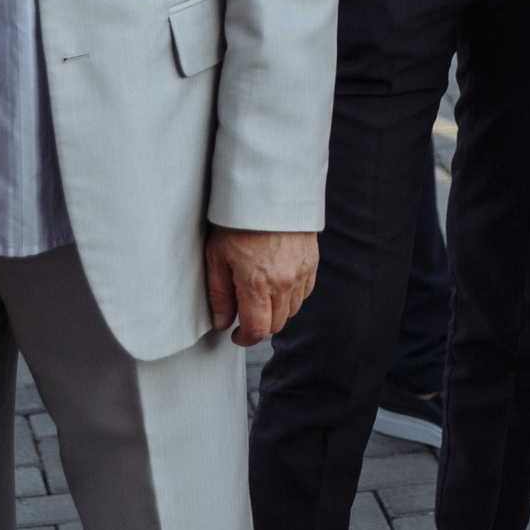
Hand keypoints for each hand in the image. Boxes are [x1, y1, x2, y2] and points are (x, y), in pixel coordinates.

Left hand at [205, 225, 318, 345]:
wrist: (269, 190)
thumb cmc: (238, 221)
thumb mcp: (217, 256)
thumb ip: (219, 294)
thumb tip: (222, 322)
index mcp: (256, 283)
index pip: (257, 329)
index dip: (245, 339)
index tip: (236, 335)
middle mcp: (283, 282)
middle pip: (276, 324)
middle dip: (260, 325)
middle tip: (246, 314)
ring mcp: (301, 272)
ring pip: (292, 310)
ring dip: (277, 311)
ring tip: (262, 297)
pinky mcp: (312, 261)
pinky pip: (305, 292)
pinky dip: (292, 295)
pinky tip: (278, 284)